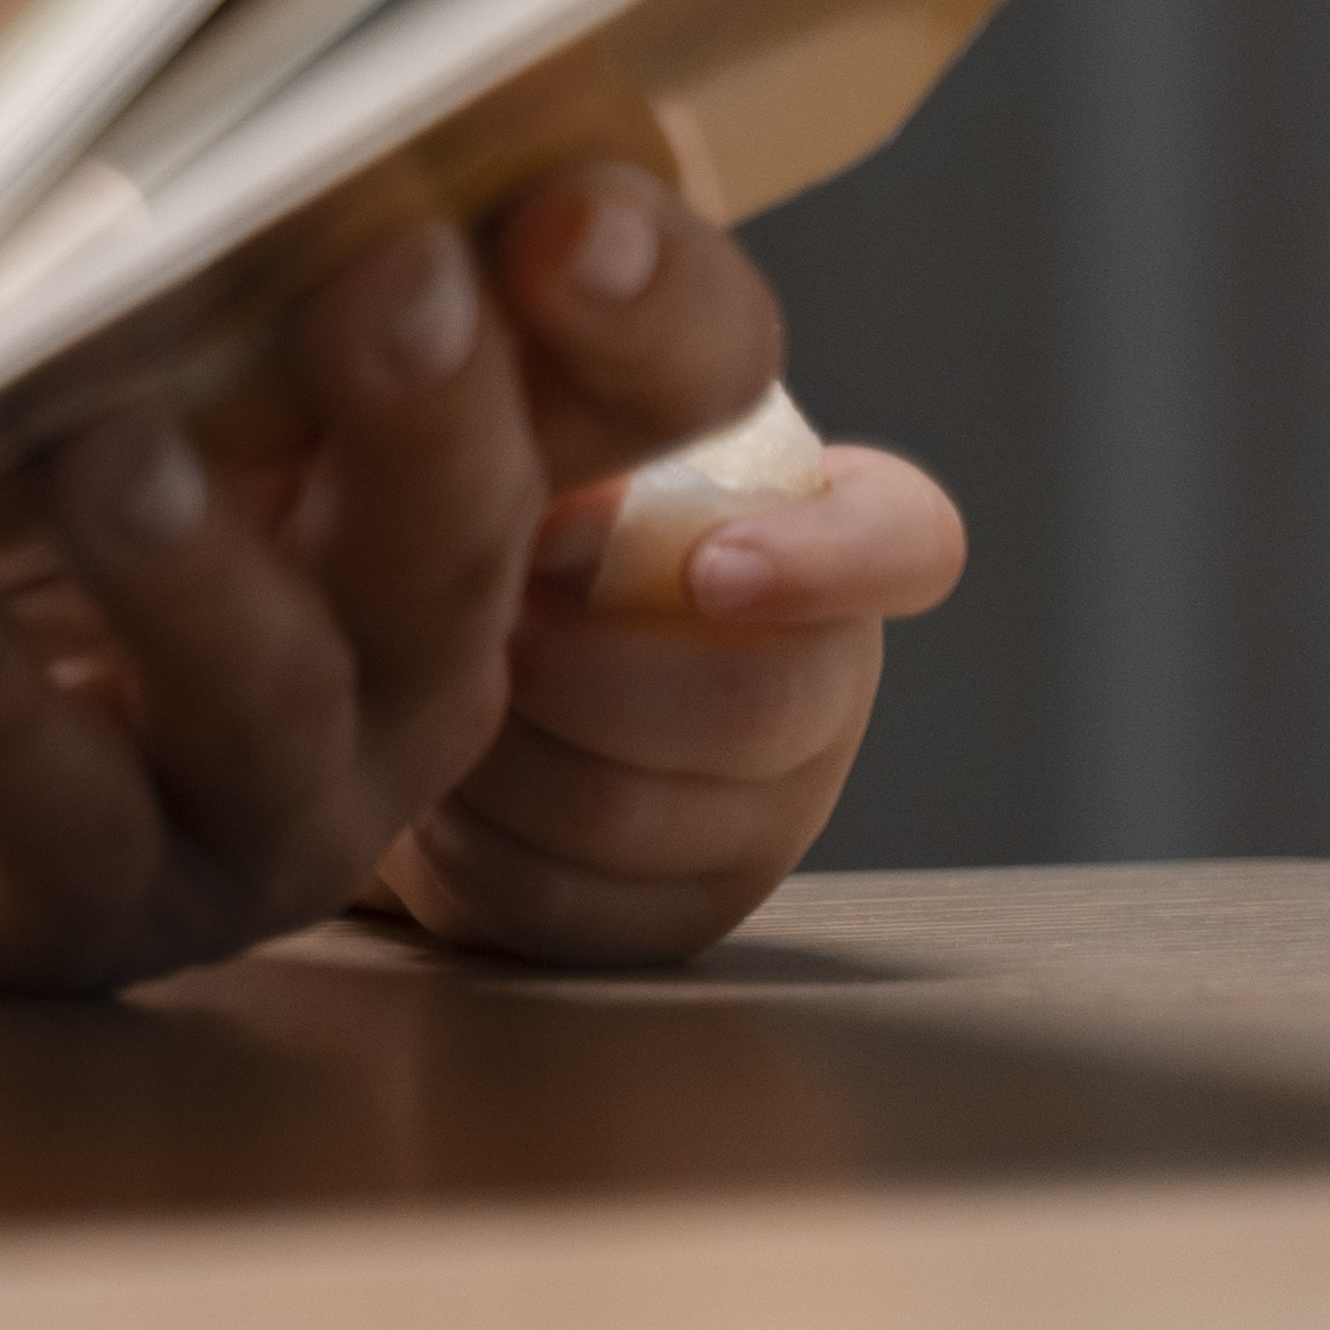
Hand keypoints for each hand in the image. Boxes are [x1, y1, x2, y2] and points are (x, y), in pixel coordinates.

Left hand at [0, 165, 793, 988]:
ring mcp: (247, 801)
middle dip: (434, 411)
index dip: (632, 298)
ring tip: (110, 450)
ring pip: (273, 695)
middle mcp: (380, 652)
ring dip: (195, 565)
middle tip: (394, 273)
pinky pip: (50, 811)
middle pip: (466, 544)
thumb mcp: (33, 300)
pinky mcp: (74, 905)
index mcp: (416, 474)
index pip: (612, 389)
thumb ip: (78, 172)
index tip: (571, 191)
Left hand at [377, 409, 965, 966]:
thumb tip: (560, 451)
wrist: (423, 654)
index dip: (826, 564)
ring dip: (500, 741)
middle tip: (475, 611)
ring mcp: (757, 817)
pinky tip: (435, 772)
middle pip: (752, 703)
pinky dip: (468, 833)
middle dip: (578, 661)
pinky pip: (565, 895)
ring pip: (632, 811)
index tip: (705, 565)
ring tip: (436, 677)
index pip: (906, 542)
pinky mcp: (664, 913)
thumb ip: (568, 416)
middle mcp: (820, 685)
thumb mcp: (531, 427)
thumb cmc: (498, 500)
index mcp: (822, 535)